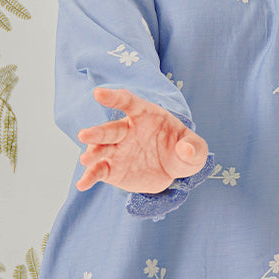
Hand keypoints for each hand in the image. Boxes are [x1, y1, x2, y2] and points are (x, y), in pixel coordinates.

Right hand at [75, 88, 208, 193]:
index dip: (114, 97)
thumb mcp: (196, 149)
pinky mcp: (112, 168)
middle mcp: (127, 130)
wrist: (172, 170)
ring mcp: (117, 149)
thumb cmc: (183, 151)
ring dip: (92, 153)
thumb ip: (194, 147)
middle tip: (84, 135)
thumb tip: (185, 149)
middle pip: (110, 129)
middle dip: (97, 132)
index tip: (98, 93)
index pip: (128, 102)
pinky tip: (82, 184)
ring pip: (101, 149)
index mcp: (145, 116)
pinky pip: (99, 171)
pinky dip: (90, 177)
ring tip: (85, 160)